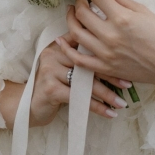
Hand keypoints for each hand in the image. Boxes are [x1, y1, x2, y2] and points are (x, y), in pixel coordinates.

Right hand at [0, 36, 128, 129]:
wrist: (27, 105)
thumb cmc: (52, 85)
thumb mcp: (63, 67)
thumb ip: (79, 58)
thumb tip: (112, 56)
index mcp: (59, 44)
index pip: (84, 41)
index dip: (105, 50)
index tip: (124, 60)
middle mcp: (54, 53)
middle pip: (88, 62)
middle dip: (110, 74)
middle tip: (128, 83)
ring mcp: (50, 70)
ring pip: (85, 82)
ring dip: (107, 94)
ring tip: (122, 102)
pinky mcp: (51, 88)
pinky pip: (79, 97)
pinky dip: (97, 107)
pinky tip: (110, 113)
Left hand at [56, 0, 154, 98]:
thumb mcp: (142, 11)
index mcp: (121, 18)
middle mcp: (110, 35)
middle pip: (82, 13)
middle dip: (78, 0)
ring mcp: (105, 53)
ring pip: (76, 33)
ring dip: (70, 19)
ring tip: (73, 12)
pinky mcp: (104, 67)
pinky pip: (79, 59)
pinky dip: (67, 49)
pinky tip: (62, 40)